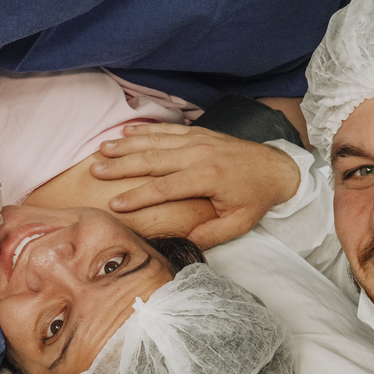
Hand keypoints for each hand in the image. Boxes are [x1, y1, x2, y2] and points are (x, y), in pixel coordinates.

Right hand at [91, 124, 299, 248]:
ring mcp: (199, 140)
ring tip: (102, 150)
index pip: (164, 189)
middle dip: (122, 166)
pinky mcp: (199, 133)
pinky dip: (145, 129)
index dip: (138, 197)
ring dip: (127, 145)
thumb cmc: (256, 198)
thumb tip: (183, 244)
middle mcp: (200, 154)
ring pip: (156, 141)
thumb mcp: (238, 224)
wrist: (276, 168)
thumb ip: (210, 234)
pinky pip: (167, 129)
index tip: (115, 205)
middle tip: (96, 171)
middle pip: (153, 160)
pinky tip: (125, 131)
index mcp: (207, 178)